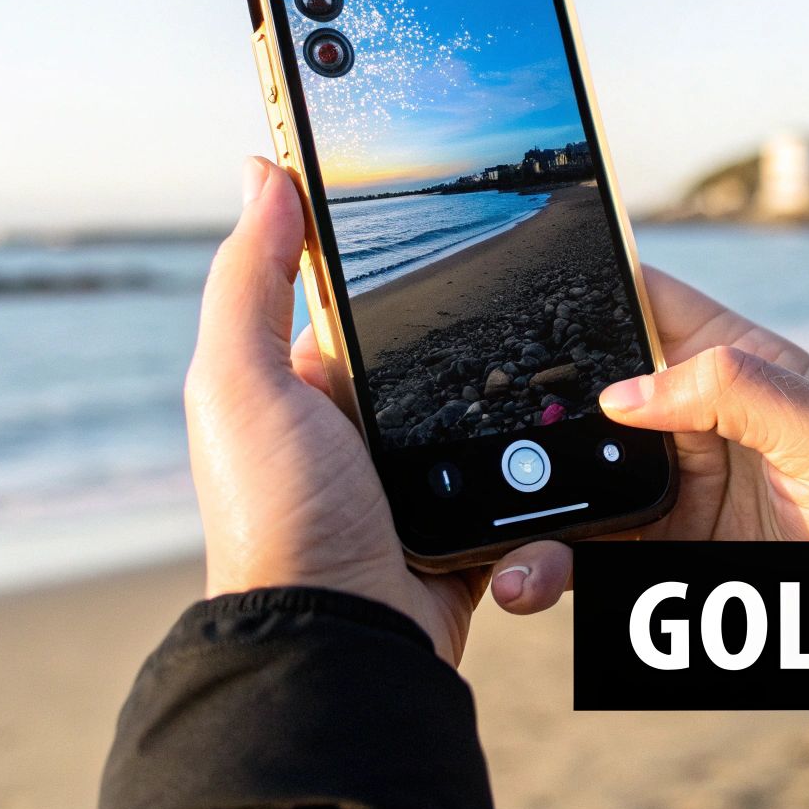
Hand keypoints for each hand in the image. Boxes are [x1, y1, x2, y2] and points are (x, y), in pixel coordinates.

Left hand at [186, 157, 529, 664]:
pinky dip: (542, 459)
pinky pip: (523, 474)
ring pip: (488, 407)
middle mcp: (359, 428)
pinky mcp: (471, 523)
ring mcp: (418, 478)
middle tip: (538, 273)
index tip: (445, 195)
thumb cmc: (277, 515)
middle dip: (481, 324)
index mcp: (303, 385)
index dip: (388, 248)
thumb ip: (247, 279)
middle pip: (439, 345)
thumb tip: (262, 170)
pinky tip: (569, 429)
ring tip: (568, 353)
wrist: (344, 639)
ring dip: (521, 393)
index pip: (355, 294)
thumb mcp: (239, 383)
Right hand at [491, 266, 808, 613]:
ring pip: (573, 482)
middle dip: (529, 407)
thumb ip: (737, 390)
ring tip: (498, 536)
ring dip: (527, 503)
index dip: (586, 281)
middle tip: (477, 434)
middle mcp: (686, 420)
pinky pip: (585, 552)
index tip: (516, 284)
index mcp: (730, 363)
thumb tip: (625, 392)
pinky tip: (526, 576)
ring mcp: (668, 488)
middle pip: (583, 395)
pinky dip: (546, 564)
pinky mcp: (659, 553)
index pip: (644, 300)